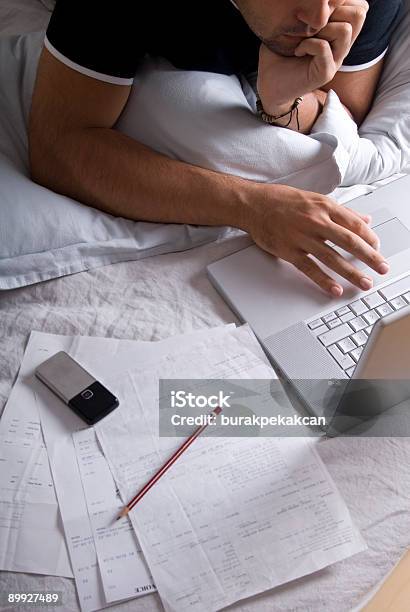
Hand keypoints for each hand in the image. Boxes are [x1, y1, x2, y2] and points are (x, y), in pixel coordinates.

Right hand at [244, 183, 388, 295]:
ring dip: (352, 273)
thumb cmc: (281, 200)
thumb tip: (364, 219)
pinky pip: (310, 268)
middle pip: (349, 242)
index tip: (378, 249)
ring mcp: (301, 237)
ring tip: (364, 283)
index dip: (370, 238)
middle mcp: (315, 221)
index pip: (355, 224)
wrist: (252, 205)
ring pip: (332, 258)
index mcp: (324, 206)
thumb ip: (341, 211)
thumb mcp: (315, 199)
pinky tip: (335, 289)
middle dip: (369, 257)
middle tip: (382, 268)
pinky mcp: (288, 251)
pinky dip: (324, 280)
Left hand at [257, 0, 368, 113]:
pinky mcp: (325, 73)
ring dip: (322, 27)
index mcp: (339, 33)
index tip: (317, 11)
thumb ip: (309, 11)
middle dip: (336, 10)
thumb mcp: (294, 26)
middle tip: (313, 21)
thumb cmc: (280, 54)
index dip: (341, 1)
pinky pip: (323, 47)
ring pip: (345, 29)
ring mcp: (336, 60)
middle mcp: (342, 46)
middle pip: (359, 14)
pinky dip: (307, 44)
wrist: (271, 85)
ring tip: (305, 36)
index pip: (359, 7)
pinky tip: (297, 51)